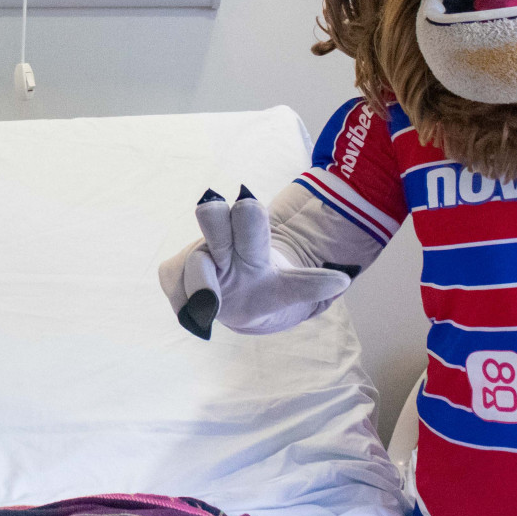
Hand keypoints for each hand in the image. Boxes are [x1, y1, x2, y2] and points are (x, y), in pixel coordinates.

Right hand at [159, 186, 354, 339]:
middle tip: (212, 208)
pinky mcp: (172, 272)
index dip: (248, 214)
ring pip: (189, 263)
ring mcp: (194, 256)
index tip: (248, 203)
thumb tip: (343, 281)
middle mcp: (221, 239)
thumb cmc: (262, 289)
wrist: (234, 299)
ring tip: (210, 307)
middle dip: (214, 216)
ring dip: (200, 286)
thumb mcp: (288, 291)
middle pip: (213, 217)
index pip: (249, 218)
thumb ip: (309, 285)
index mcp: (252, 240)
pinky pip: (172, 283)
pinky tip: (196, 312)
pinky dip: (184, 301)